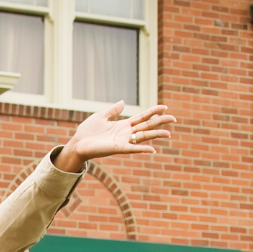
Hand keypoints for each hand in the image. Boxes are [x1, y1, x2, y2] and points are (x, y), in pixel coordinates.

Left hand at [55, 102, 174, 172]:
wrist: (78, 143)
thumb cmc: (87, 132)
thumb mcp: (101, 116)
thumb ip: (113, 110)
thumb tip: (123, 102)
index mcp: (123, 125)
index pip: (142, 117)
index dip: (153, 111)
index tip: (165, 107)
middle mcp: (126, 133)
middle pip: (147, 125)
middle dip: (160, 122)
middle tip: (174, 119)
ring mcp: (123, 141)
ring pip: (144, 137)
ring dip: (156, 135)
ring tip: (169, 133)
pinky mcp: (118, 148)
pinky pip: (133, 148)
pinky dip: (142, 148)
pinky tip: (153, 149)